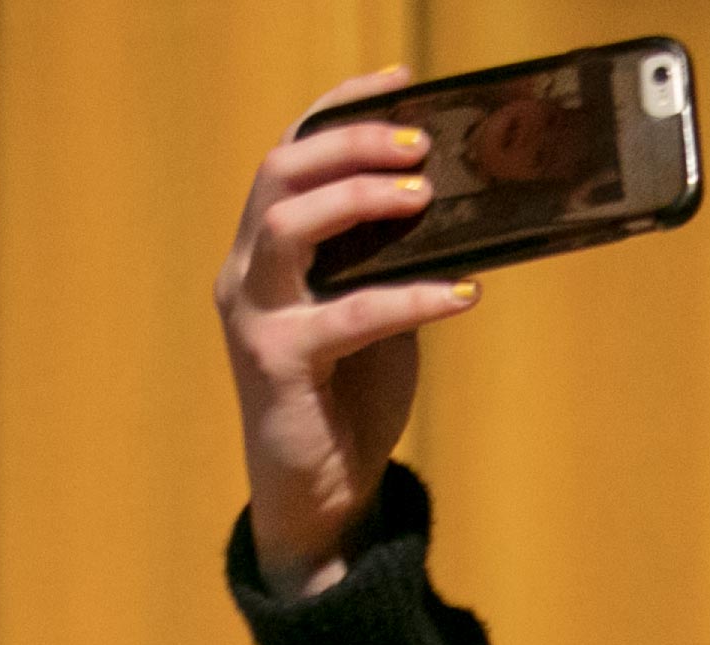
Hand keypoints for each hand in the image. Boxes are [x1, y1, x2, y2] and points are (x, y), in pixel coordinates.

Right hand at [215, 67, 485, 594]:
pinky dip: (409, 298)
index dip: (339, 112)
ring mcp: (253, 316)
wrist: (322, 497)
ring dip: (358, 200)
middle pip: (279, 175)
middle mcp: (247, 272)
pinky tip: (462, 294)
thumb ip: (393, 262)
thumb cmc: (349, 401)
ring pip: (286, 226)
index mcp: (267, 251)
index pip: (290, 156)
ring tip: (423, 197)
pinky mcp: (275, 364)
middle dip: (349, 144)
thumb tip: (457, 209)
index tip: (399, 80)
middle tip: (419, 143)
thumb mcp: (378, 313)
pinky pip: (345, 314)